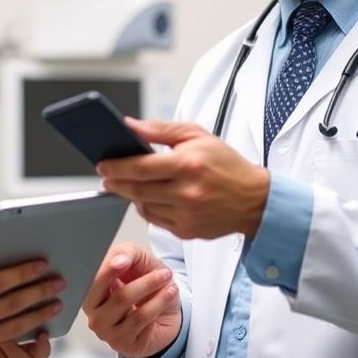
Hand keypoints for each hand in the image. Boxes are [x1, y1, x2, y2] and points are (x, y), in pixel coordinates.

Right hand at [0, 259, 64, 357]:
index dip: (23, 272)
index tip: (42, 266)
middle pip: (13, 303)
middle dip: (39, 291)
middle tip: (58, 283)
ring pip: (14, 326)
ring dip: (39, 315)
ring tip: (56, 305)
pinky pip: (2, 341)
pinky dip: (22, 333)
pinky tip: (36, 325)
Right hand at [82, 243, 182, 357]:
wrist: (161, 317)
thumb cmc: (143, 288)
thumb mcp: (136, 261)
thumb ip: (126, 254)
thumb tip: (119, 260)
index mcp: (90, 291)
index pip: (93, 280)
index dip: (108, 270)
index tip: (124, 261)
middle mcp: (94, 313)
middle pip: (117, 297)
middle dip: (144, 283)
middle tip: (163, 273)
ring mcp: (107, 331)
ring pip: (131, 309)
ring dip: (155, 292)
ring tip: (169, 282)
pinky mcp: (122, 344)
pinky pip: (142, 321)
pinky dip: (159, 304)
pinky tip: (169, 294)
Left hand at [97, 118, 269, 239]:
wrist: (255, 199)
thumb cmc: (227, 165)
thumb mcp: (198, 136)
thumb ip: (161, 130)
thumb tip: (131, 126)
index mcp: (189, 164)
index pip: (141, 167)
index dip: (117, 166)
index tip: (103, 164)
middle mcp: (187, 192)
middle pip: (136, 189)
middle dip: (117, 182)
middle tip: (108, 176)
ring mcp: (186, 215)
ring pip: (143, 206)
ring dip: (132, 195)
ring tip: (131, 184)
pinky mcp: (186, 231)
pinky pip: (155, 220)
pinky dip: (148, 208)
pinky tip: (152, 198)